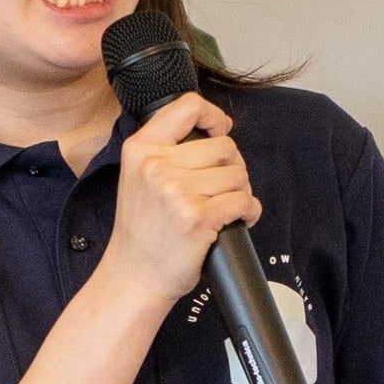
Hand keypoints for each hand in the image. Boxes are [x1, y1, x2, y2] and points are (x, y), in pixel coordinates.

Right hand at [102, 92, 256, 306]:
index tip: (219, 130)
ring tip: (223, 208)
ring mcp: (177, 191)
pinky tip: (237, 220)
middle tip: (220, 189)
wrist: (134, 277)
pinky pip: (244, 201)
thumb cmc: (142, 231)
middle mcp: (156, 165)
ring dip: (240, 192)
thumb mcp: (138, 177)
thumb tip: (215, 130)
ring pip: (237, 174)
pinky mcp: (198, 217)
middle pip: (224, 146)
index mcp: (140, 149)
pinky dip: (248, 212)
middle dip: (231, 167)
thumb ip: (166, 150)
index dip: (213, 116)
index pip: (187, 106)